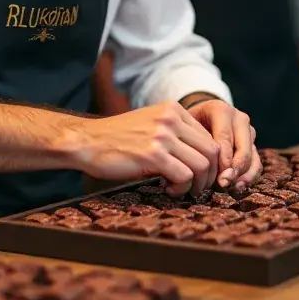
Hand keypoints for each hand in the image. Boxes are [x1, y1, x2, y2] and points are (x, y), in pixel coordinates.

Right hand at [64, 101, 221, 195]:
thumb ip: (175, 133)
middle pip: (212, 150)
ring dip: (196, 184)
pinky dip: (181, 188)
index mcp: (173, 109)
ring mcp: (162, 135)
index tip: (201, 175)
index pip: (209, 136)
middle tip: (197, 188)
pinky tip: (167, 189)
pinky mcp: (152, 154)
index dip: (211, 161)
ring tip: (180, 190)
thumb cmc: (117, 139)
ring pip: (202, 164)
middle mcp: (171, 118)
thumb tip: (202, 157)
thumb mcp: (151, 125)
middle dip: (210, 174)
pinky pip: (184, 176)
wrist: (86, 141)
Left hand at [185, 99, 260, 190]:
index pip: (224, 137)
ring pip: (252, 156)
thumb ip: (191, 143)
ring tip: (232, 189)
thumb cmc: (187, 126)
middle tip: (224, 184)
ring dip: (244, 175)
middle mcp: (238, 118)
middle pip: (243, 147)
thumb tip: (196, 169)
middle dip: (235, 168)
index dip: (222, 160)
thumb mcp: (184, 128)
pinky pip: (256, 163)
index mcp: (220, 110)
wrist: (198, 120)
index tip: (218, 178)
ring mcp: (248, 131)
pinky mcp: (253, 145)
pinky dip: (249, 177)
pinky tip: (237, 188)